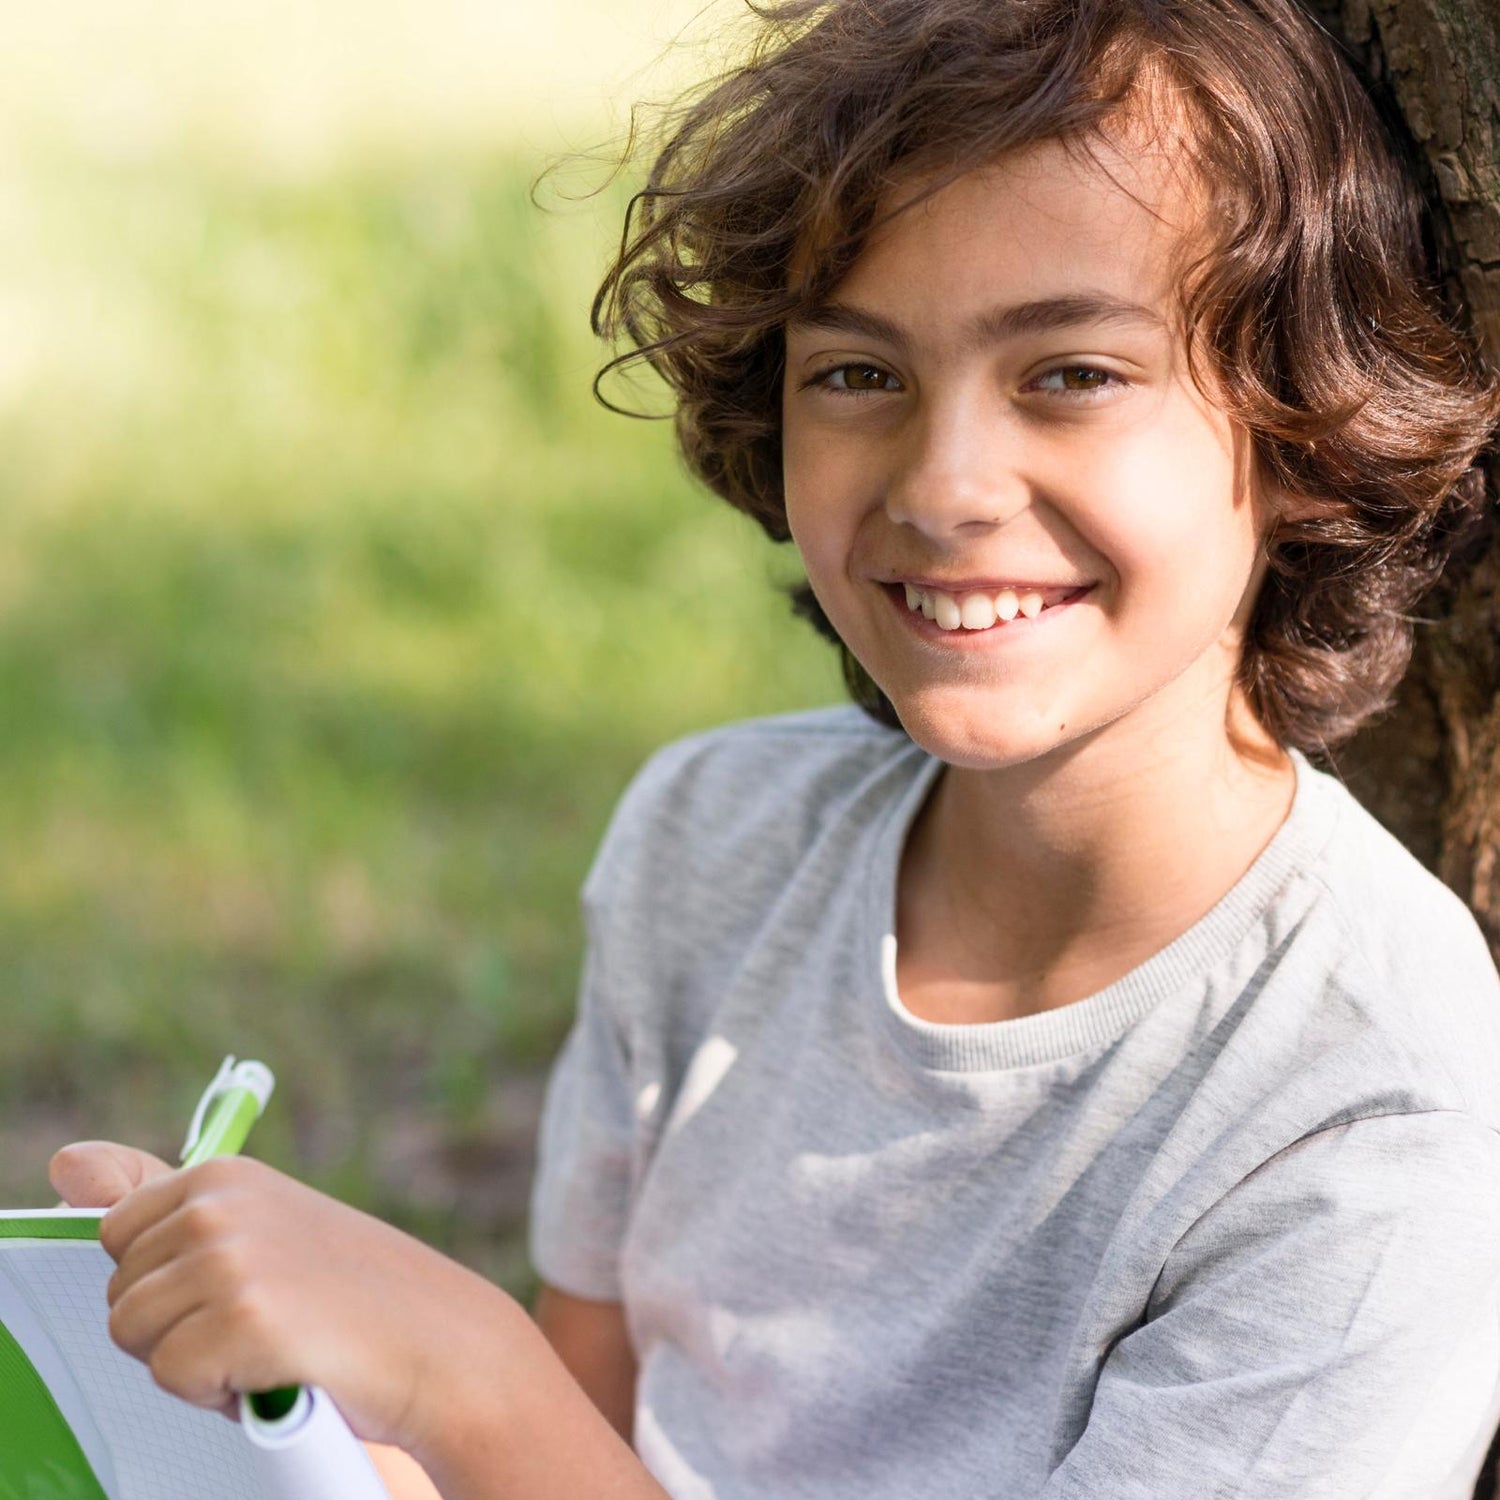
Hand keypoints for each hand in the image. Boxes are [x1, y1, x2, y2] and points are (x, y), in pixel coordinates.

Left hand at [48, 1141, 511, 1450]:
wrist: (438, 1340)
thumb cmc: (345, 1291)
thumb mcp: (255, 1225)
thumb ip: (157, 1194)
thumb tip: (62, 1163)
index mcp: (218, 1175)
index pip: (116, 1238)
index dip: (167, 1279)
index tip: (234, 1282)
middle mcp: (217, 1206)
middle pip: (117, 1295)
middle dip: (176, 1324)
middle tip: (262, 1318)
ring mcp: (230, 1260)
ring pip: (134, 1338)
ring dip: (193, 1362)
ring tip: (269, 1344)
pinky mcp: (243, 1320)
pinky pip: (172, 1378)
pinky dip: (218, 1392)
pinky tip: (278, 1369)